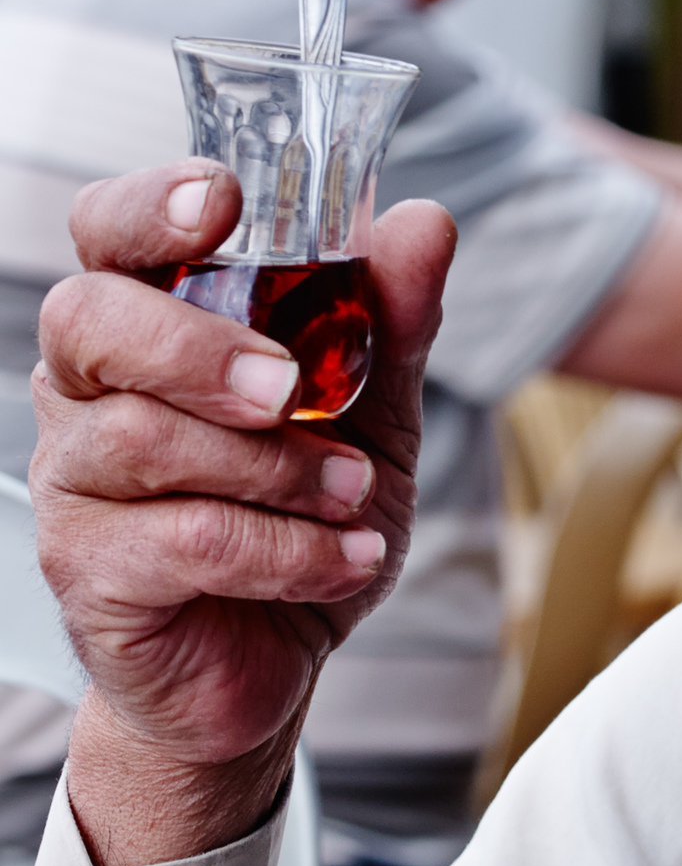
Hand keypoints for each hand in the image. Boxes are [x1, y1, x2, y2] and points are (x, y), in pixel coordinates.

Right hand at [30, 165, 454, 865]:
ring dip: (277, 469)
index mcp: (144, 327)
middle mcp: (85, 394)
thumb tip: (423, 221)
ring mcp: (74, 484)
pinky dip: (288, 548)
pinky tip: (348, 556)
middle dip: (200, 346)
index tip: (221, 203)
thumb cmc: (304, 515)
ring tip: (355, 496)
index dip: (150, 207)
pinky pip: (183, 541)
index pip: (108, 235)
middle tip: (293, 388)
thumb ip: (390, 320)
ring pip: (147, 441)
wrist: (276, 662)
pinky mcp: (90, 574)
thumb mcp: (375, 413)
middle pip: (91, 322)